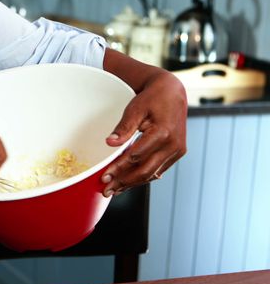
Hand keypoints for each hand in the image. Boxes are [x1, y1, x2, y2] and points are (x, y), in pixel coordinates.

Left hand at [101, 71, 186, 196]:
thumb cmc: (152, 99)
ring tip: (115, 190)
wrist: (172, 93)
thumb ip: (124, 128)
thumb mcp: (135, 109)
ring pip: (152, 173)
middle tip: (107, 190)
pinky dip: (143, 177)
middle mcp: (173, 145)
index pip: (136, 157)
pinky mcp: (177, 153)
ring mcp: (177, 150)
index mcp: (163, 133)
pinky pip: (158, 169)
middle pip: (145, 171)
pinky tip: (129, 182)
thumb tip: (110, 143)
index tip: (104, 177)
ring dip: (133, 183)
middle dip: (124, 182)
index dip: (119, 168)